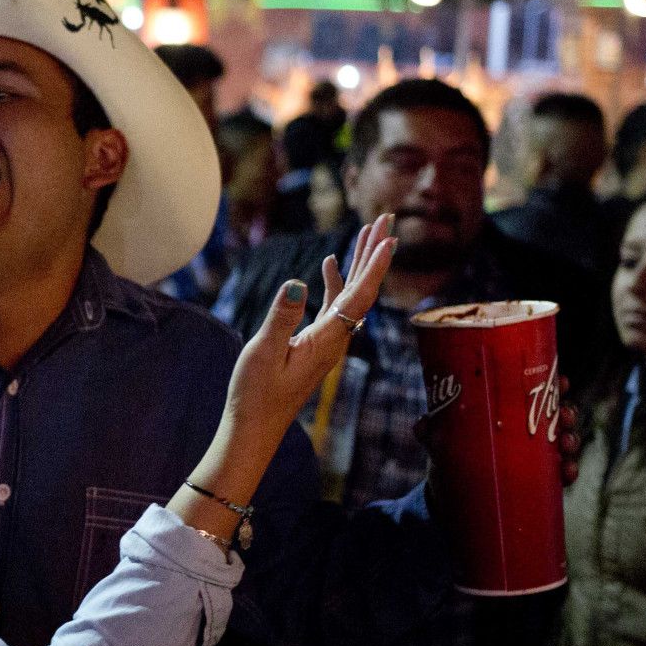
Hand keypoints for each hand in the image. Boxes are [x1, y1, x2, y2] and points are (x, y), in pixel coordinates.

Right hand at [179, 216, 394, 518]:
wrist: (255, 426)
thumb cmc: (256, 393)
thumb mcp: (263, 352)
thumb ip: (280, 317)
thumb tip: (296, 283)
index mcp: (328, 338)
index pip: (360, 295)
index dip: (375, 265)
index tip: (389, 236)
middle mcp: (336, 338)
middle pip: (364, 289)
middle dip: (374, 253)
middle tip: (386, 218)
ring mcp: (328, 340)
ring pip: (352, 294)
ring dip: (359, 262)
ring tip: (366, 231)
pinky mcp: (315, 343)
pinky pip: (335, 305)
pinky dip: (337, 281)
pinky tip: (330, 264)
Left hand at [418, 376, 582, 516]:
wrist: (448, 499)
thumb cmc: (448, 459)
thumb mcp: (440, 442)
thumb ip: (431, 432)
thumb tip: (423, 425)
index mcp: (508, 415)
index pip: (535, 395)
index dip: (553, 385)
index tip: (564, 381)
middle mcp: (525, 433)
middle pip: (556, 416)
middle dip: (567, 412)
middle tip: (565, 414)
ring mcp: (534, 458)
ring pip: (563, 444)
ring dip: (571, 440)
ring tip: (567, 443)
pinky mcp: (536, 483)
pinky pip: (559, 477)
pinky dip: (568, 473)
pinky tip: (567, 472)